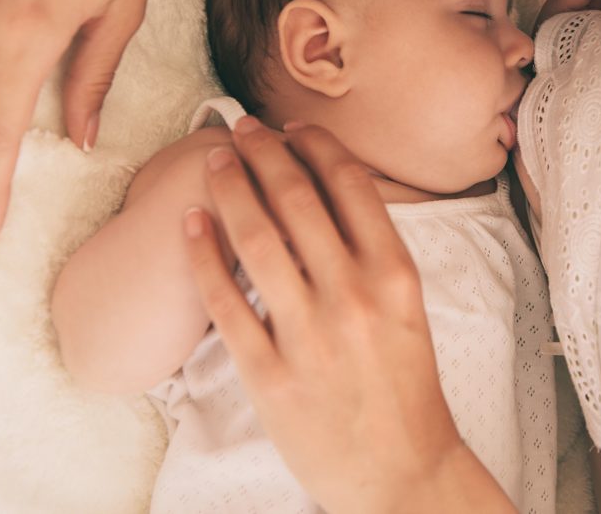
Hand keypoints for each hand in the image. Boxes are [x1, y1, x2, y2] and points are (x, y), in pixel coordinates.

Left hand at [184, 118, 513, 513]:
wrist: (402, 472)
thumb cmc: (407, 388)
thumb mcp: (408, 309)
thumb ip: (375, 254)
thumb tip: (330, 194)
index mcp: (395, 274)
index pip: (350, 184)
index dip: (316, 144)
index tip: (293, 127)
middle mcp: (354, 294)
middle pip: (298, 198)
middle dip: (264, 151)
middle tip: (242, 128)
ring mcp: (309, 334)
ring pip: (257, 239)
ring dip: (231, 188)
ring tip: (216, 161)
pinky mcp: (269, 373)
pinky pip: (226, 301)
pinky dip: (204, 255)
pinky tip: (192, 224)